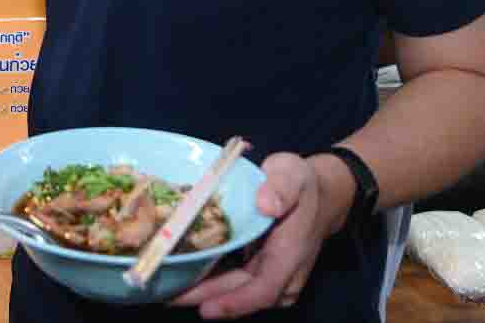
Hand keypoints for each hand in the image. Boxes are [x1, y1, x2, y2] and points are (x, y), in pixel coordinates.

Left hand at [170, 153, 351, 318]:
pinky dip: (208, 279)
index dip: (234, 302)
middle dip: (203, 298)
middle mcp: (281, 274)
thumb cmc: (301, 183)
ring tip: (166, 286)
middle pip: (240, 294)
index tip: (205, 309)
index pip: (263, 290)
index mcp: (290, 255)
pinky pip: (232, 280)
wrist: (318, 194)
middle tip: (166, 295)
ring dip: (202, 291)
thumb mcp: (292, 174)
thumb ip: (281, 188)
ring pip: (233, 290)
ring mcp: (269, 275)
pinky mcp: (258, 270)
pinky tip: (182, 271)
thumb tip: (266, 204)